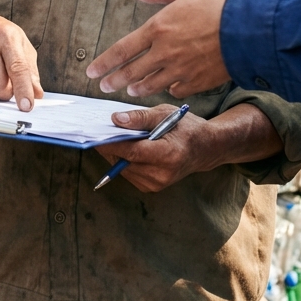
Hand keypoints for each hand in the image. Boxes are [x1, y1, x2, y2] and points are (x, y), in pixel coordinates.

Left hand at [86, 0, 232, 97]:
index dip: (104, 63)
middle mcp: (164, 53)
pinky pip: (177, 90)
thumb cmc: (220, 4)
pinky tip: (167, 87)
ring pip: (152, 84)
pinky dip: (169, 89)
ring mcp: (181, 70)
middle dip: (115, 81)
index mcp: (157, 29)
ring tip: (131, 89)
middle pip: (132, 72)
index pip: (122, 50)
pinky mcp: (198, 82)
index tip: (92, 73)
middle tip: (104, 87)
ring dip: (138, 87)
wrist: (250, 29)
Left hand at [95, 105, 220, 191]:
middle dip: (110, 145)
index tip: (94, 133)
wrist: (206, 148)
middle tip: (99, 130)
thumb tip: (115, 120)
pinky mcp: (151, 187)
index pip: (131, 151)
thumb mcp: (165, 114)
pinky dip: (124, 160)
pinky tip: (127, 147)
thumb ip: (140, 117)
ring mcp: (157, 183)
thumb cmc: (187, 127)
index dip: (111, 142)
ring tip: (116, 136)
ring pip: (123, 168)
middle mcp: (162, 174)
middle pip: (124, 161)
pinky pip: (128, 172)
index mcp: (168, 155)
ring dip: (116, 153)